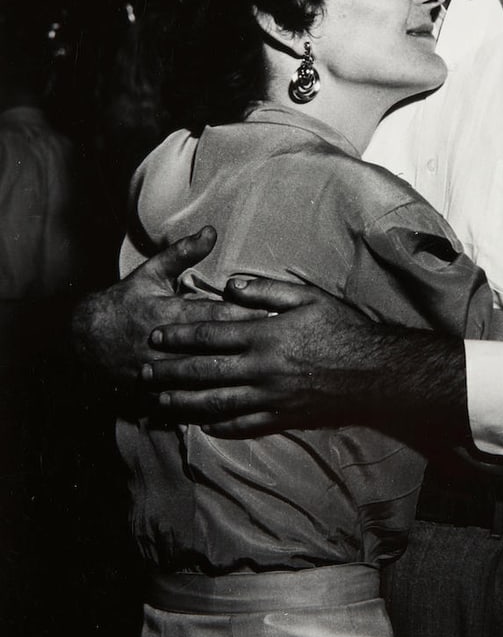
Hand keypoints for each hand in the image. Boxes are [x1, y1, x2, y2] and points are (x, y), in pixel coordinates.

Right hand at [72, 227, 265, 390]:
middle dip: (250, 345)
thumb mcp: (151, 273)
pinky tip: (241, 405)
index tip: (276, 312)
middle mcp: (169, 345)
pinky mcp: (157, 394)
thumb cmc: (126, 302)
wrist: (86, 341)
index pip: (217, 314)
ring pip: (206, 378)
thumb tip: (212, 231)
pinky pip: (189, 402)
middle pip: (217, 347)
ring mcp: (163, 373)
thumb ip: (183, 253)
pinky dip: (213, 403)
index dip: (247, 313)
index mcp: (170, 313)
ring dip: (238, 375)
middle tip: (283, 343)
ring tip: (270, 374)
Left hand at [143, 279, 370, 434]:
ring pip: (216, 402)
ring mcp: (270, 397)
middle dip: (170, 370)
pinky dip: (218, 426)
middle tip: (142, 369)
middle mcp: (261, 369)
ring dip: (183, 401)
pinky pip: (242, 425)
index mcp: (265, 335)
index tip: (156, 336)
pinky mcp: (282, 417)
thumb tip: (230, 284)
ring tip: (159, 399)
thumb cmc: (343, 329)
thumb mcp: (309, 298)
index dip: (180, 336)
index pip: (211, 335)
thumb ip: (268, 290)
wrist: (374, 372)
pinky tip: (201, 425)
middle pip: (205, 371)